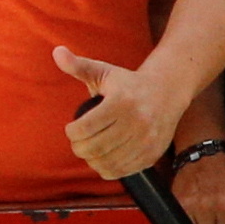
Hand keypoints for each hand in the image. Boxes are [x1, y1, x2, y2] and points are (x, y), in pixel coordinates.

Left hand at [55, 47, 182, 180]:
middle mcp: (135, 122)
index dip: (72, 132)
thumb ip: (78, 65)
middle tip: (78, 142)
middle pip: (94, 148)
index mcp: (120, 101)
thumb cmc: (128, 82)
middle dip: (78, 147)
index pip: (85, 128)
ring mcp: (145, 140)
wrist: (167, 91)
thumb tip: (57, 52)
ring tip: (90, 150)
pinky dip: (107, 169)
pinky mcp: (151, 154)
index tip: (71, 129)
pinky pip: (121, 171)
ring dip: (91, 160)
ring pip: (106, 163)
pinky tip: (104, 158)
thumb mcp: (104, 71)